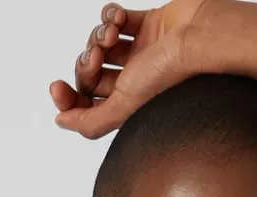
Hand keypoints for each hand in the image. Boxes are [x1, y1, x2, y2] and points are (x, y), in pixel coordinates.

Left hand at [49, 1, 226, 139]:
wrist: (200, 36)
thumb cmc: (171, 73)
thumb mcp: (123, 108)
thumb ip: (90, 122)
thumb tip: (61, 122)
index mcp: (129, 106)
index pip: (88, 105)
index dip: (68, 98)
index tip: (56, 88)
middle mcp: (135, 81)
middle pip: (91, 73)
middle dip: (85, 62)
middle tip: (96, 56)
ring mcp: (142, 52)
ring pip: (100, 43)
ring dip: (98, 35)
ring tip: (112, 33)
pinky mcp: (148, 24)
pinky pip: (115, 17)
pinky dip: (110, 14)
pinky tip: (118, 17)